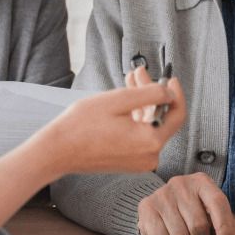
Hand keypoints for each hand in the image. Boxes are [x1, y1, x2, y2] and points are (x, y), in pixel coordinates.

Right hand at [36, 73, 185, 176]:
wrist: (58, 151)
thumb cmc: (83, 125)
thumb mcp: (118, 100)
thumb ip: (150, 94)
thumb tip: (169, 92)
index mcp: (150, 141)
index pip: (177, 115)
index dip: (176, 93)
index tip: (171, 77)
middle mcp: (150, 156)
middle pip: (160, 118)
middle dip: (152, 93)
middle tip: (138, 72)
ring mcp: (140, 162)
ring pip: (149, 125)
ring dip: (142, 103)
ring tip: (130, 81)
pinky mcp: (129, 162)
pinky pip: (140, 136)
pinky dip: (135, 118)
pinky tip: (125, 102)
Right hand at [136, 172, 234, 234]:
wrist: (161, 205)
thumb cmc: (192, 211)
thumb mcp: (213, 216)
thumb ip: (229, 230)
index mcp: (202, 182)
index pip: (218, 203)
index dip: (225, 228)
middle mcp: (181, 184)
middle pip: (198, 225)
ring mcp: (162, 194)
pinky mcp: (147, 207)